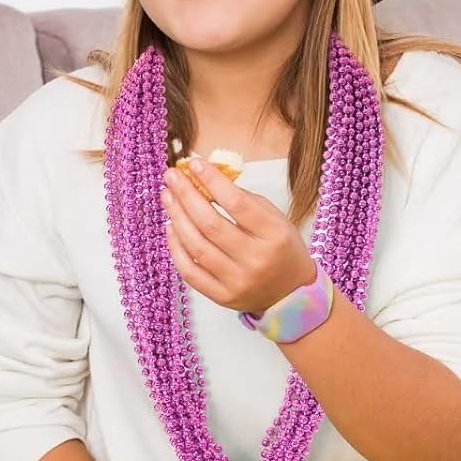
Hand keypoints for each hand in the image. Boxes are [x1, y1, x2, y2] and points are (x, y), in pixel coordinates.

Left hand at [162, 158, 315, 314]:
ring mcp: (237, 281)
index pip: (237, 204)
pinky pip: (190, 271)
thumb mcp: (277, 220)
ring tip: (168, 197)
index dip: (213, 181)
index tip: (195, 164)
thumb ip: (245, 200)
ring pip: (196, 246)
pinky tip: (172, 227)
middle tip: (172, 177)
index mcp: (275, 235)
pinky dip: (176, 247)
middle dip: (186, 196)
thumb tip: (206, 179)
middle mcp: (256, 259)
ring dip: (177, 217)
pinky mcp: (222, 296)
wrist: (292, 294)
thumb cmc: (282, 249)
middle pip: (211, 224)